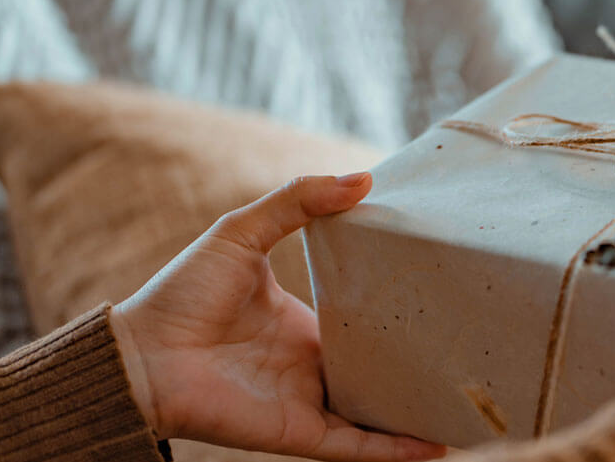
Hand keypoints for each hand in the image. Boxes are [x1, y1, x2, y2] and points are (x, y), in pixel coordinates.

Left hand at [109, 173, 445, 461]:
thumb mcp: (243, 231)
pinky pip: (357, 446)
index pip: (364, 324)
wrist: (139, 353)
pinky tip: (437, 446)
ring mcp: (309, 401)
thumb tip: (364, 179)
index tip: (443, 295)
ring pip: (378, 414)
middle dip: (420, 368)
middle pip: (379, 371)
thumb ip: (298, 201)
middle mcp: (312, 366)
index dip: (401, 315)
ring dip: (418, 414)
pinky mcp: (299, 430)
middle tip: (474, 351)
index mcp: (305, 325)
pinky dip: (395, 449)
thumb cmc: (182, 292)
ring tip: (470, 406)